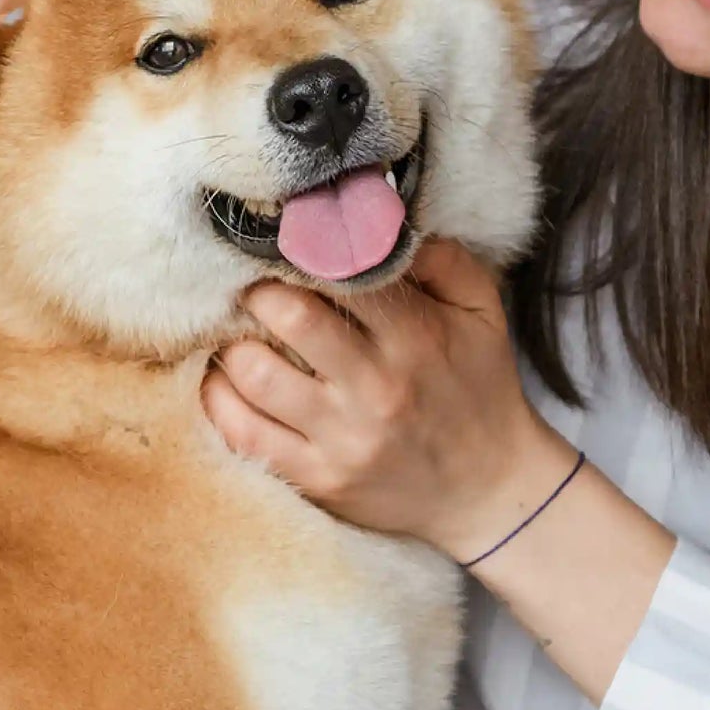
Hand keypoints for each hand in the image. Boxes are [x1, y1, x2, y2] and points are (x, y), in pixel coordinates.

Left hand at [203, 237, 575, 561]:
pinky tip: (224, 380)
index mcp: (417, 336)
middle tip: (251, 286)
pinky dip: (219, 401)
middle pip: (289, 317)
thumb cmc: (480, 386)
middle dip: (258, 291)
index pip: (342, 275)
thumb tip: (385, 221)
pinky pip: (245, 436)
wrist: (489, 487)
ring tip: (235, 332)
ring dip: (232, 345)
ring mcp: (344, 438)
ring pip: (254, 376)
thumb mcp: (483, 313)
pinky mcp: (320, 479)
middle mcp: (377, 386)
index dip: (304, 252)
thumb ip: (444, 259)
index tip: (284, 246)